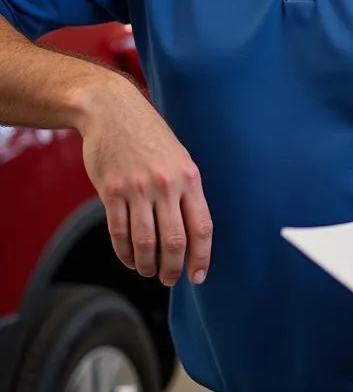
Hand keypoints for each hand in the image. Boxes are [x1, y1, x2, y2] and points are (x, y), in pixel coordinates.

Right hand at [79, 78, 212, 286]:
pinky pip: (119, 232)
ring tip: (148, 272)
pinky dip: (125, 253)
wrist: (113, 112)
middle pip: (174, 240)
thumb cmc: (150, 137)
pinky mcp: (110, 192)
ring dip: (148, 265)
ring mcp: (137, 189)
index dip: (202, 256)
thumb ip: (186, 191)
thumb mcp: (179, 159)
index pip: (201, 227)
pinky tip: (131, 260)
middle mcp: (166, 185)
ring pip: (145, 241)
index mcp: (189, 178)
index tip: (199, 276)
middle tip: (169, 280)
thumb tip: (191, 232)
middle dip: (173, 268)